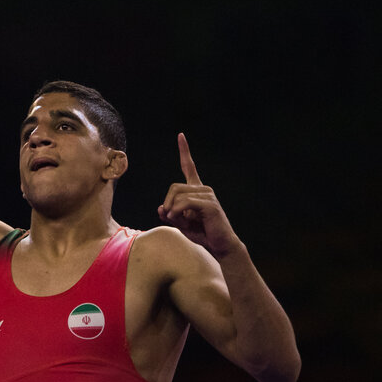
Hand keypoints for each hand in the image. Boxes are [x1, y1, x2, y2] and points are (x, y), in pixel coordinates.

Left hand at [158, 133, 240, 257]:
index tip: (181, 135)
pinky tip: (182, 220)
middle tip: (171, 218)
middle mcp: (203, 189)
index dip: (184, 151)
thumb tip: (161, 207)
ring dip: (173, 211)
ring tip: (181, 222)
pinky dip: (177, 212)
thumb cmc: (202, 234)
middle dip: (167, 203)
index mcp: (196, 190)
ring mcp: (208, 195)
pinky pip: (184, 203)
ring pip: (178, 195)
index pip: (189, 166)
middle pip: (174, 187)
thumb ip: (170, 214)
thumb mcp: (180, 224)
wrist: (220, 246)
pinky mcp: (210, 204)